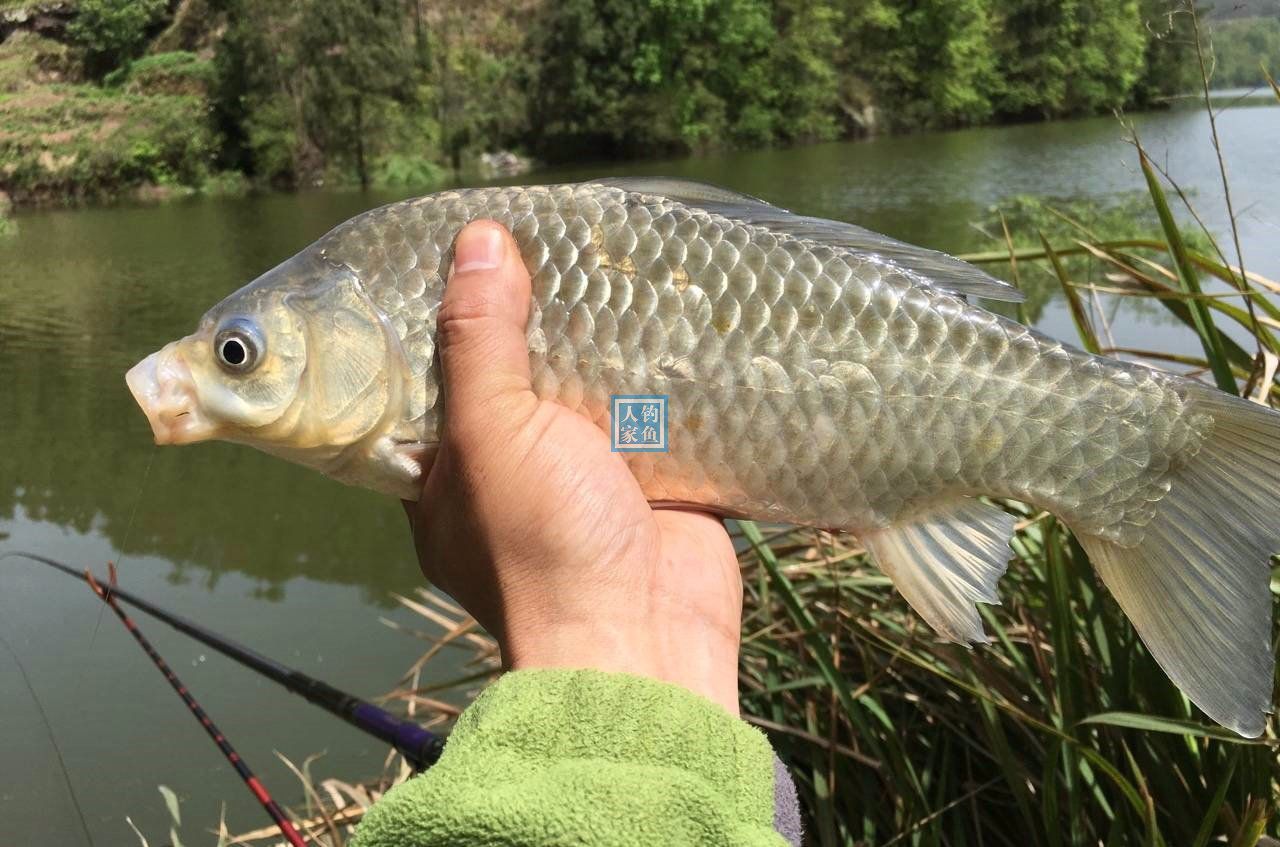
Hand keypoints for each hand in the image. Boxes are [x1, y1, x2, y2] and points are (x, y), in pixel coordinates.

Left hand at [403, 221, 743, 713]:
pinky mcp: (653, 479)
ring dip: (605, 337)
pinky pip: (654, 413)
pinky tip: (673, 308)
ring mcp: (587, 476)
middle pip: (521, 375)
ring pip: (590, 389)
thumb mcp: (490, 433)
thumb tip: (476, 238)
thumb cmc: (541, 543)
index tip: (470, 246)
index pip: (437, 376)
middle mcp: (513, 470)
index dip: (450, 313)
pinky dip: (664, 371)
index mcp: (448, 469)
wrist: (643, 639)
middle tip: (553, 236)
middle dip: (538, 315)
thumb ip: (479, 340)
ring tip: (613, 252)